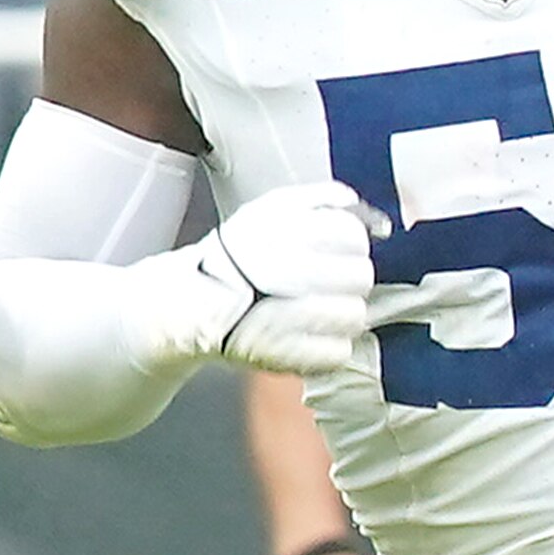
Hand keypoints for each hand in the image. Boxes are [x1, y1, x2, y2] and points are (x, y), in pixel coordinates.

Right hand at [166, 183, 372, 378]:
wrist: (193, 301)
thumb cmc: (237, 257)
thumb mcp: (270, 209)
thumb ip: (318, 198)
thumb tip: (350, 199)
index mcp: (286, 233)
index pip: (353, 236)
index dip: (350, 244)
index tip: (338, 250)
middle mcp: (288, 272)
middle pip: (361, 277)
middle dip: (348, 280)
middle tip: (325, 283)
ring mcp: (288, 318)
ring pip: (355, 315)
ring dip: (342, 315)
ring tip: (314, 310)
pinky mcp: (289, 356)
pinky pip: (339, 352)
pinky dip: (328, 347)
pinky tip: (307, 334)